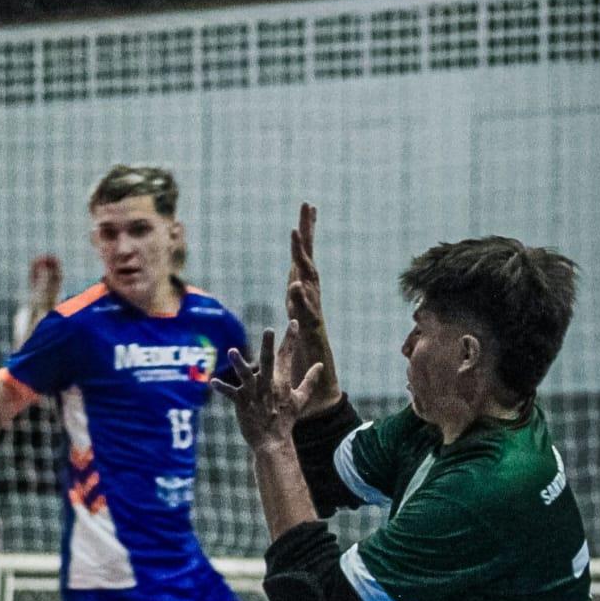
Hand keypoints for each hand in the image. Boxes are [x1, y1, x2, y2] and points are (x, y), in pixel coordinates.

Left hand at [212, 324, 328, 451]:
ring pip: (246, 375)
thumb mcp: (300, 399)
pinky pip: (230, 394)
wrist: (273, 441)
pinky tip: (212, 382)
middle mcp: (268, 385)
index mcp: (282, 382)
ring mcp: (254, 394)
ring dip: (239, 363)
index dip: (290, 339)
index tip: (293, 323)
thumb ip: (310, 380)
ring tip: (232, 351)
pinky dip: (222, 388)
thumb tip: (320, 365)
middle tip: (269, 330)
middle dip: (268, 346)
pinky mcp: (241, 403)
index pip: (287, 356)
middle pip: (268, 361)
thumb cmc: (286, 419)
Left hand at [285, 203, 341, 412]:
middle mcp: (310, 303)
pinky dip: (300, 301)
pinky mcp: (313, 333)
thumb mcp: (288, 331)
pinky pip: (306, 313)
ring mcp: (313, 316)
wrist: (315, 394)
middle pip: (308, 263)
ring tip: (296, 236)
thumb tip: (284, 299)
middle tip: (307, 206)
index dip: (303, 240)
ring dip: (302, 260)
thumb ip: (288, 314)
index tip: (305, 212)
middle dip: (308, 234)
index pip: (302, 264)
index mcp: (303, 300)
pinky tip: (294, 286)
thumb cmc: (300, 365)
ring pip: (308, 282)